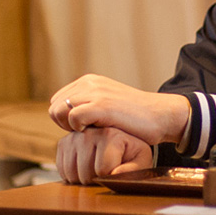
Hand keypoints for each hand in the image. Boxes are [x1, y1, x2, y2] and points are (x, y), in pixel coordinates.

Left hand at [50, 74, 191, 145]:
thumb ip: (88, 106)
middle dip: (63, 124)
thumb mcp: (108, 105)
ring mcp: (95, 92)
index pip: (57, 100)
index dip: (64, 118)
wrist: (161, 115)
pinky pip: (73, 116)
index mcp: (89, 81)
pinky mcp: (102, 105)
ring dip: (68, 126)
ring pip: (59, 110)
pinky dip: (78, 128)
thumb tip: (66, 118)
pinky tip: (92, 132)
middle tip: (83, 133)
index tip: (81, 129)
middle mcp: (89, 83)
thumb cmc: (135, 117)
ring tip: (87, 133)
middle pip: (54, 106)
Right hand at [55, 127, 153, 184]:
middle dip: (96, 180)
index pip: (103, 170)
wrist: (117, 140)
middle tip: (107, 172)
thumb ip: (133, 169)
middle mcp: (88, 132)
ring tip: (97, 171)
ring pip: (72, 175)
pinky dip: (73, 176)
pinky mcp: (63, 143)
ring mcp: (73, 137)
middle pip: (86, 174)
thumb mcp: (141, 160)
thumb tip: (114, 174)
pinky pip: (63, 170)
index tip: (119, 168)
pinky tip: (85, 169)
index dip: (111, 177)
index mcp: (110, 134)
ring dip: (84, 179)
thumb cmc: (132, 152)